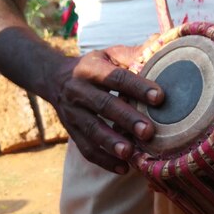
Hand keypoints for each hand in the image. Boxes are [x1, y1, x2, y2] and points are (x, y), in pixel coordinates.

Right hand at [50, 45, 163, 173]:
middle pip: (103, 105)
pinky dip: (104, 161)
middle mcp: (78, 90)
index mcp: (90, 68)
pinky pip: (86, 149)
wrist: (53, 78)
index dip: (138, 87)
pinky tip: (123, 168)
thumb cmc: (94, 66)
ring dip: (112, 143)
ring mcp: (72, 113)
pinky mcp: (71, 131)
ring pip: (91, 130)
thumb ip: (133, 54)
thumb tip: (160, 44)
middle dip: (126, 119)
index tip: (160, 97)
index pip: (116, 77)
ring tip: (131, 153)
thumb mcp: (109, 54)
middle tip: (149, 132)